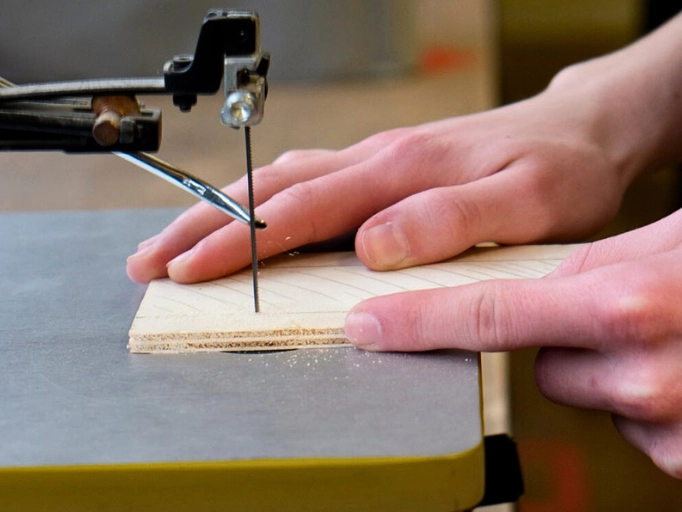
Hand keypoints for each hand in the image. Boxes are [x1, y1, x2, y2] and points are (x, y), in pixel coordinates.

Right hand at [126, 85, 632, 282]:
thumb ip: (450, 221)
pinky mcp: (385, 167)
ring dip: (221, 213)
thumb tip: (374, 244)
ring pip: (280, 182)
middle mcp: (377, 161)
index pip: (299, 211)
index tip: (188, 269)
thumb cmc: (558, 170)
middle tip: (151, 258)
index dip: (237, 245)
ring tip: (179, 242)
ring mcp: (376, 160)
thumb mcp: (524, 202)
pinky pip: (308, 181)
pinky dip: (263, 202)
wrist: (580, 134)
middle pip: (269, 191)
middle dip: (201, 227)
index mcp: (399, 172)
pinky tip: (249, 216)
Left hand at [345, 209, 681, 478]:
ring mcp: (666, 421)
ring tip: (671, 337)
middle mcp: (638, 366)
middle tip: (622, 309)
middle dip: (566, 339)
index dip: (414, 320)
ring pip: (586, 394)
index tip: (363, 325)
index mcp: (621, 300)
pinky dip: (648, 405)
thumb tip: (524, 306)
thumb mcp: (660, 245)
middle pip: (540, 362)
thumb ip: (585, 272)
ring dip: (612, 370)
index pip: (485, 312)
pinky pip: (633, 429)